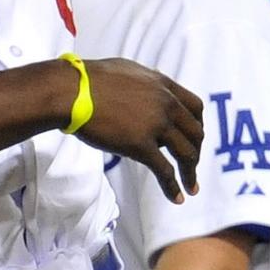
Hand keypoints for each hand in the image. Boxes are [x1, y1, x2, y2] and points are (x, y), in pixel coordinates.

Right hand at [75, 59, 204, 203]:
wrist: (71, 91)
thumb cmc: (88, 80)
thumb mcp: (127, 71)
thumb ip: (143, 83)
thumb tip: (143, 89)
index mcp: (163, 86)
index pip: (195, 107)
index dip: (198, 125)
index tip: (193, 138)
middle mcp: (166, 104)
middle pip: (195, 133)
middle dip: (196, 152)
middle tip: (191, 166)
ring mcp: (155, 125)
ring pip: (186, 154)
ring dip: (190, 173)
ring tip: (191, 188)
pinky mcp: (140, 145)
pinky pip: (165, 170)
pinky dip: (173, 186)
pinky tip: (176, 198)